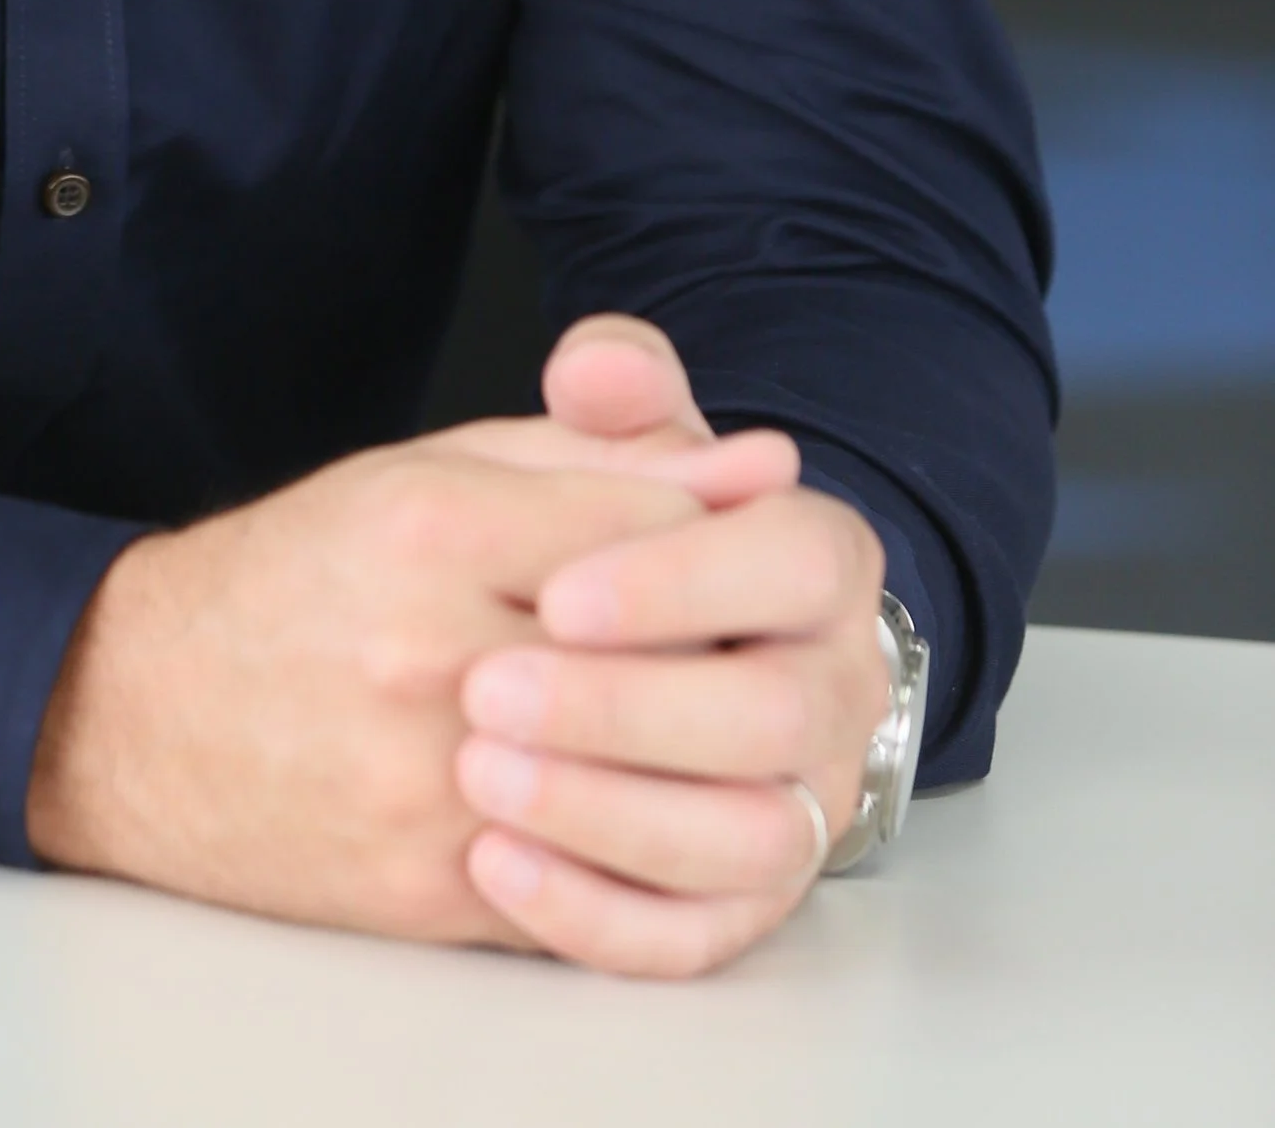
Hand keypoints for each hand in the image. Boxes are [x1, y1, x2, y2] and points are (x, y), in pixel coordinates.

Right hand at [25, 435, 703, 939]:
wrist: (144, 712)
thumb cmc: (298, 575)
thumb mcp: (435, 472)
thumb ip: (599, 456)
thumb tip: (757, 463)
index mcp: (431, 525)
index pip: (650, 532)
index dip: (716, 542)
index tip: (733, 547)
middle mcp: (428, 651)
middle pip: (657, 659)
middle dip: (721, 651)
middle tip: (751, 644)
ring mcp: (426, 780)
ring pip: (632, 781)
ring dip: (690, 759)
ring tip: (707, 728)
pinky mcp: (425, 884)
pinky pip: (582, 879)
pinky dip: (630, 845)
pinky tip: (637, 804)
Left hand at [450, 314, 893, 975]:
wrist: (597, 646)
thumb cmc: (598, 542)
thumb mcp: (599, 452)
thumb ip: (608, 401)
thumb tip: (600, 369)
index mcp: (820, 562)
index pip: (797, 564)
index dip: (683, 580)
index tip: (559, 591)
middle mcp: (832, 689)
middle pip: (774, 716)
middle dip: (627, 708)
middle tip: (489, 689)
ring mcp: (795, 805)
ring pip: (746, 842)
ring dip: (611, 816)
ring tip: (479, 775)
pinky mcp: (734, 905)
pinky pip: (693, 940)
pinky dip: (597, 914)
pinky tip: (495, 864)